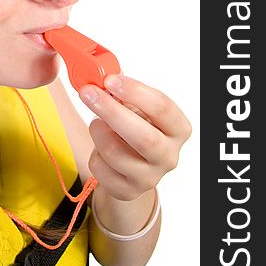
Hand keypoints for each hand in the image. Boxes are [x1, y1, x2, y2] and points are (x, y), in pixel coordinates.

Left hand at [78, 74, 191, 200]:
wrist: (133, 164)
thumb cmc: (135, 126)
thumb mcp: (136, 106)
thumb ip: (122, 91)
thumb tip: (99, 74)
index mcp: (178, 129)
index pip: (162, 108)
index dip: (134, 91)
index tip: (110, 79)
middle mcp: (169, 155)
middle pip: (143, 136)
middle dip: (111, 111)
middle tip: (88, 93)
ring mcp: (150, 177)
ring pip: (115, 153)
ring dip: (97, 131)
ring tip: (96, 123)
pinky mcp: (128, 191)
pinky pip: (100, 170)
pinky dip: (93, 153)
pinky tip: (99, 147)